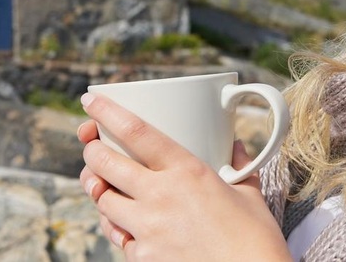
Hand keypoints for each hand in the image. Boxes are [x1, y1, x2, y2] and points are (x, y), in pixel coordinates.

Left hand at [77, 92, 290, 260]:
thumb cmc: (255, 239)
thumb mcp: (249, 193)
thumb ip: (238, 166)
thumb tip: (237, 148)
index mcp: (186, 171)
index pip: (134, 131)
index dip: (105, 112)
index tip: (90, 100)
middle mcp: (159, 195)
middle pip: (104, 163)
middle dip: (91, 150)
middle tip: (92, 145)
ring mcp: (146, 229)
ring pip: (101, 199)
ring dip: (97, 188)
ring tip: (101, 182)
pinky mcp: (142, 257)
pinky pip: (116, 235)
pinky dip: (116, 225)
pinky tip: (123, 222)